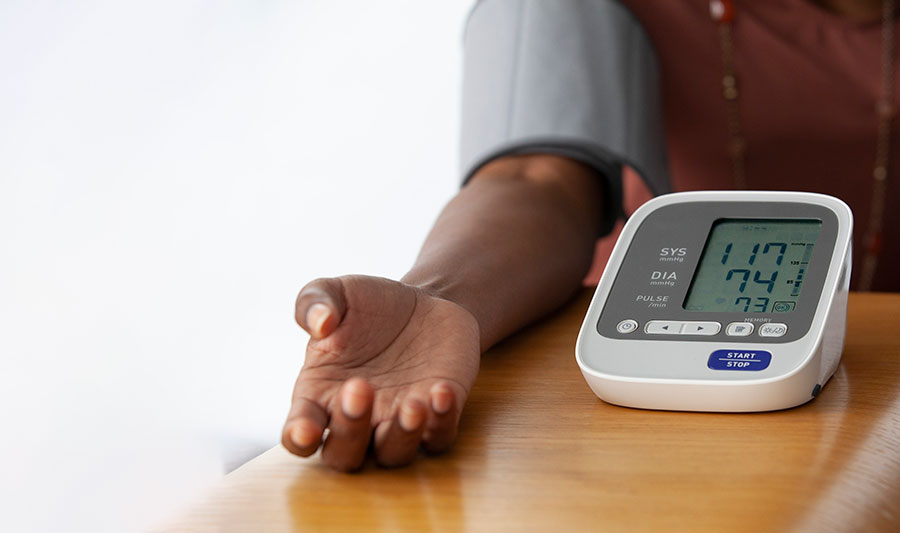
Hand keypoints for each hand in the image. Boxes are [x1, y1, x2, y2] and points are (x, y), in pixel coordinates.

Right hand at [282, 275, 480, 470]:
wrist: (425, 304)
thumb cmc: (370, 305)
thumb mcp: (337, 292)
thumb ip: (314, 302)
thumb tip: (320, 323)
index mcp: (320, 394)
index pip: (299, 432)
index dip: (300, 437)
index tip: (306, 430)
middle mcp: (357, 419)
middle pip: (344, 454)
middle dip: (350, 431)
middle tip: (360, 387)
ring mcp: (396, 423)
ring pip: (393, 455)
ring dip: (401, 436)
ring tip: (412, 404)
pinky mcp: (436, 417)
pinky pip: (438, 438)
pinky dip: (441, 422)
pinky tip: (441, 392)